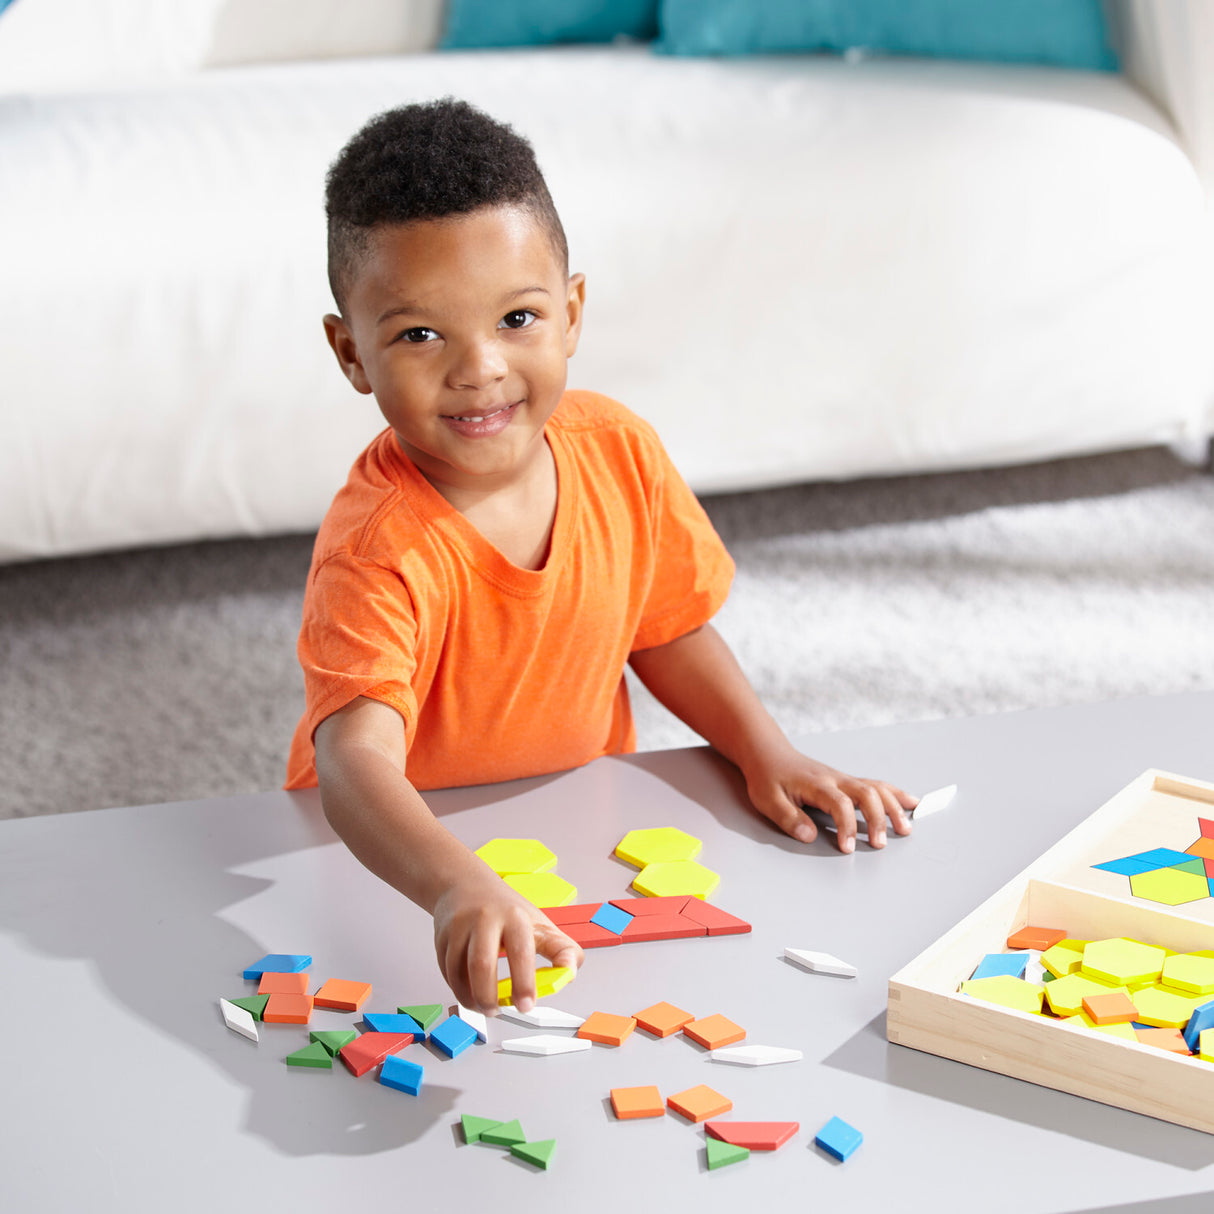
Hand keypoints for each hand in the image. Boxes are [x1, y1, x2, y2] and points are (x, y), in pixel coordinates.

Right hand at [432, 873, 582, 1014]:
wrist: (466, 885)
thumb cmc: (508, 911)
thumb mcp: (540, 924)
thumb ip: (562, 950)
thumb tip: (569, 974)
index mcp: (515, 917)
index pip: (521, 951)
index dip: (525, 981)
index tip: (527, 1005)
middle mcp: (485, 918)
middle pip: (482, 963)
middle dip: (489, 996)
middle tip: (499, 1011)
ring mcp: (460, 926)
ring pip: (459, 971)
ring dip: (471, 998)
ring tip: (485, 1007)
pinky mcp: (442, 936)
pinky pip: (447, 971)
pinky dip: (458, 989)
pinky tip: (469, 993)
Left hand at [742, 744, 915, 853]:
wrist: (768, 753)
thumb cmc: (768, 776)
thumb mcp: (768, 799)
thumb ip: (788, 818)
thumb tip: (810, 836)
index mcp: (816, 784)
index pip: (839, 804)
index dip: (846, 826)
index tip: (847, 847)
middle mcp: (835, 779)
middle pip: (865, 794)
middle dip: (877, 818)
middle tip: (880, 843)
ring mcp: (843, 779)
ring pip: (875, 788)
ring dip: (893, 807)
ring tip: (905, 828)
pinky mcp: (846, 781)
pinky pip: (876, 785)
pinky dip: (895, 794)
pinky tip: (910, 802)